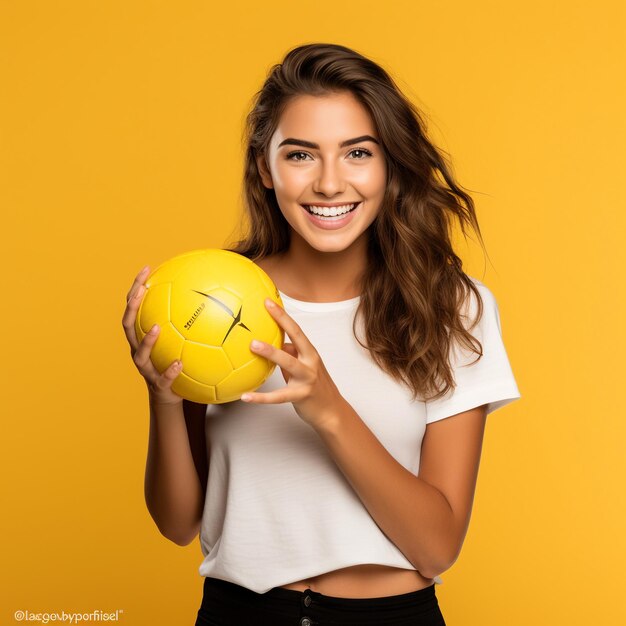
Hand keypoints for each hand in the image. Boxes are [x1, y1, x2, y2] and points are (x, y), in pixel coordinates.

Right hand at [121, 265, 183, 405]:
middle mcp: (138, 350)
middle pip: (128, 325)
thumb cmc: (176, 361)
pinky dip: (170, 371)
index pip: (134, 308)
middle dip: (133, 306)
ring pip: (139, 353)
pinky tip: (179, 364)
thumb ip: (187, 321)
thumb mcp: (180, 340)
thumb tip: (209, 293)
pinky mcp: (158, 385)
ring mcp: (146, 368)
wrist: (169, 396)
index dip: (137, 288)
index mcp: (141, 336)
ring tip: (157, 327)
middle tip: (142, 289)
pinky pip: (163, 378)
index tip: (146, 269)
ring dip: (148, 340)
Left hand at [241, 298, 346, 428]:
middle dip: (282, 321)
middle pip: (297, 337)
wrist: (332, 412)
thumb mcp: (304, 367)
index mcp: (310, 353)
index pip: (295, 329)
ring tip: (252, 345)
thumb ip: (290, 355)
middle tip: (265, 309)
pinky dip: (261, 397)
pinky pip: (278, 396)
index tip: (268, 301)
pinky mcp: (301, 395)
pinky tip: (245, 396)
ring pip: (288, 362)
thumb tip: (274, 344)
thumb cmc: (316, 387)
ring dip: (271, 352)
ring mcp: (307, 378)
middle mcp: (310, 362)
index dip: (282, 315)